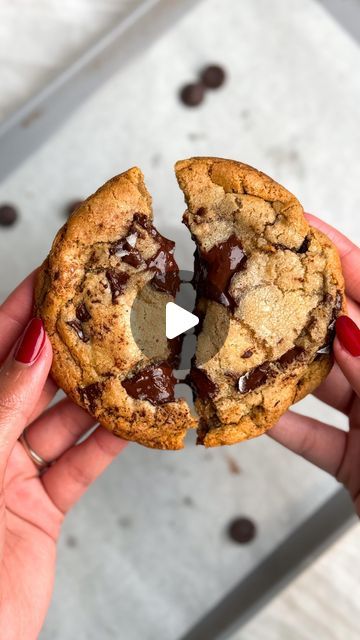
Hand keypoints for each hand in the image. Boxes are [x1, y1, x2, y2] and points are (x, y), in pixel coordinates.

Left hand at [0, 272, 126, 639]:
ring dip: (98, 394)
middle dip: (68, 346)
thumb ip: (4, 403)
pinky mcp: (40, 508)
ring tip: (131, 359)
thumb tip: (33, 347)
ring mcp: (10, 474)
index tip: (52, 277)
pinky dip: (108, 444)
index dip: (20, 311)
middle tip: (104, 313)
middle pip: (30, 380)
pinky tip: (134, 419)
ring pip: (61, 421)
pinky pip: (79, 465)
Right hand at [269, 214, 359, 514]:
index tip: (300, 225)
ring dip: (281, 369)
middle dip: (298, 306)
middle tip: (255, 281)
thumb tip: (346, 329)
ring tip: (242, 343)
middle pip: (343, 330)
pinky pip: (313, 437)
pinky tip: (250, 414)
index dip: (339, 254)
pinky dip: (282, 428)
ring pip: (322, 383)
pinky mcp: (356, 461)